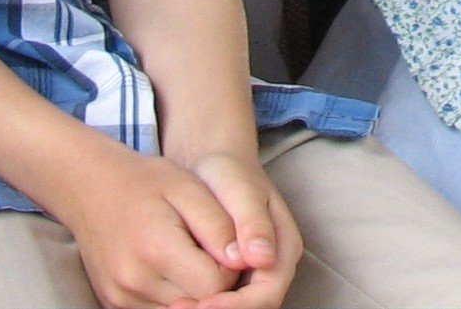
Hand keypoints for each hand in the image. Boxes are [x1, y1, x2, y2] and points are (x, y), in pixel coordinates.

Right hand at [51, 142, 244, 308]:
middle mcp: (134, 282)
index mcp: (157, 249)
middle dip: (213, 284)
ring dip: (193, 293)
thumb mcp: (190, 188)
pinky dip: (173, 298)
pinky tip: (173, 271)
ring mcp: (120, 298)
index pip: (215, 285)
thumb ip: (219, 225)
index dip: (230, 269)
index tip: (225, 246)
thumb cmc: (147, 182)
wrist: (91, 188)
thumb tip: (243, 261)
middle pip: (198, 304)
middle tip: (209, 252)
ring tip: (190, 258)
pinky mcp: (113, 305)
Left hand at [173, 150, 301, 308]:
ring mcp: (255, 274)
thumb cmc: (229, 173)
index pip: (267, 292)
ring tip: (176, 306)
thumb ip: (253, 222)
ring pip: (239, 306)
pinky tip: (177, 301)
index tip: (202, 304)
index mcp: (284, 247)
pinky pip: (224, 300)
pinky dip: (202, 303)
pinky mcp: (235, 277)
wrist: (217, 166)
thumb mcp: (241, 189)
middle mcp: (274, 267)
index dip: (236, 306)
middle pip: (255, 307)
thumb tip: (263, 259)